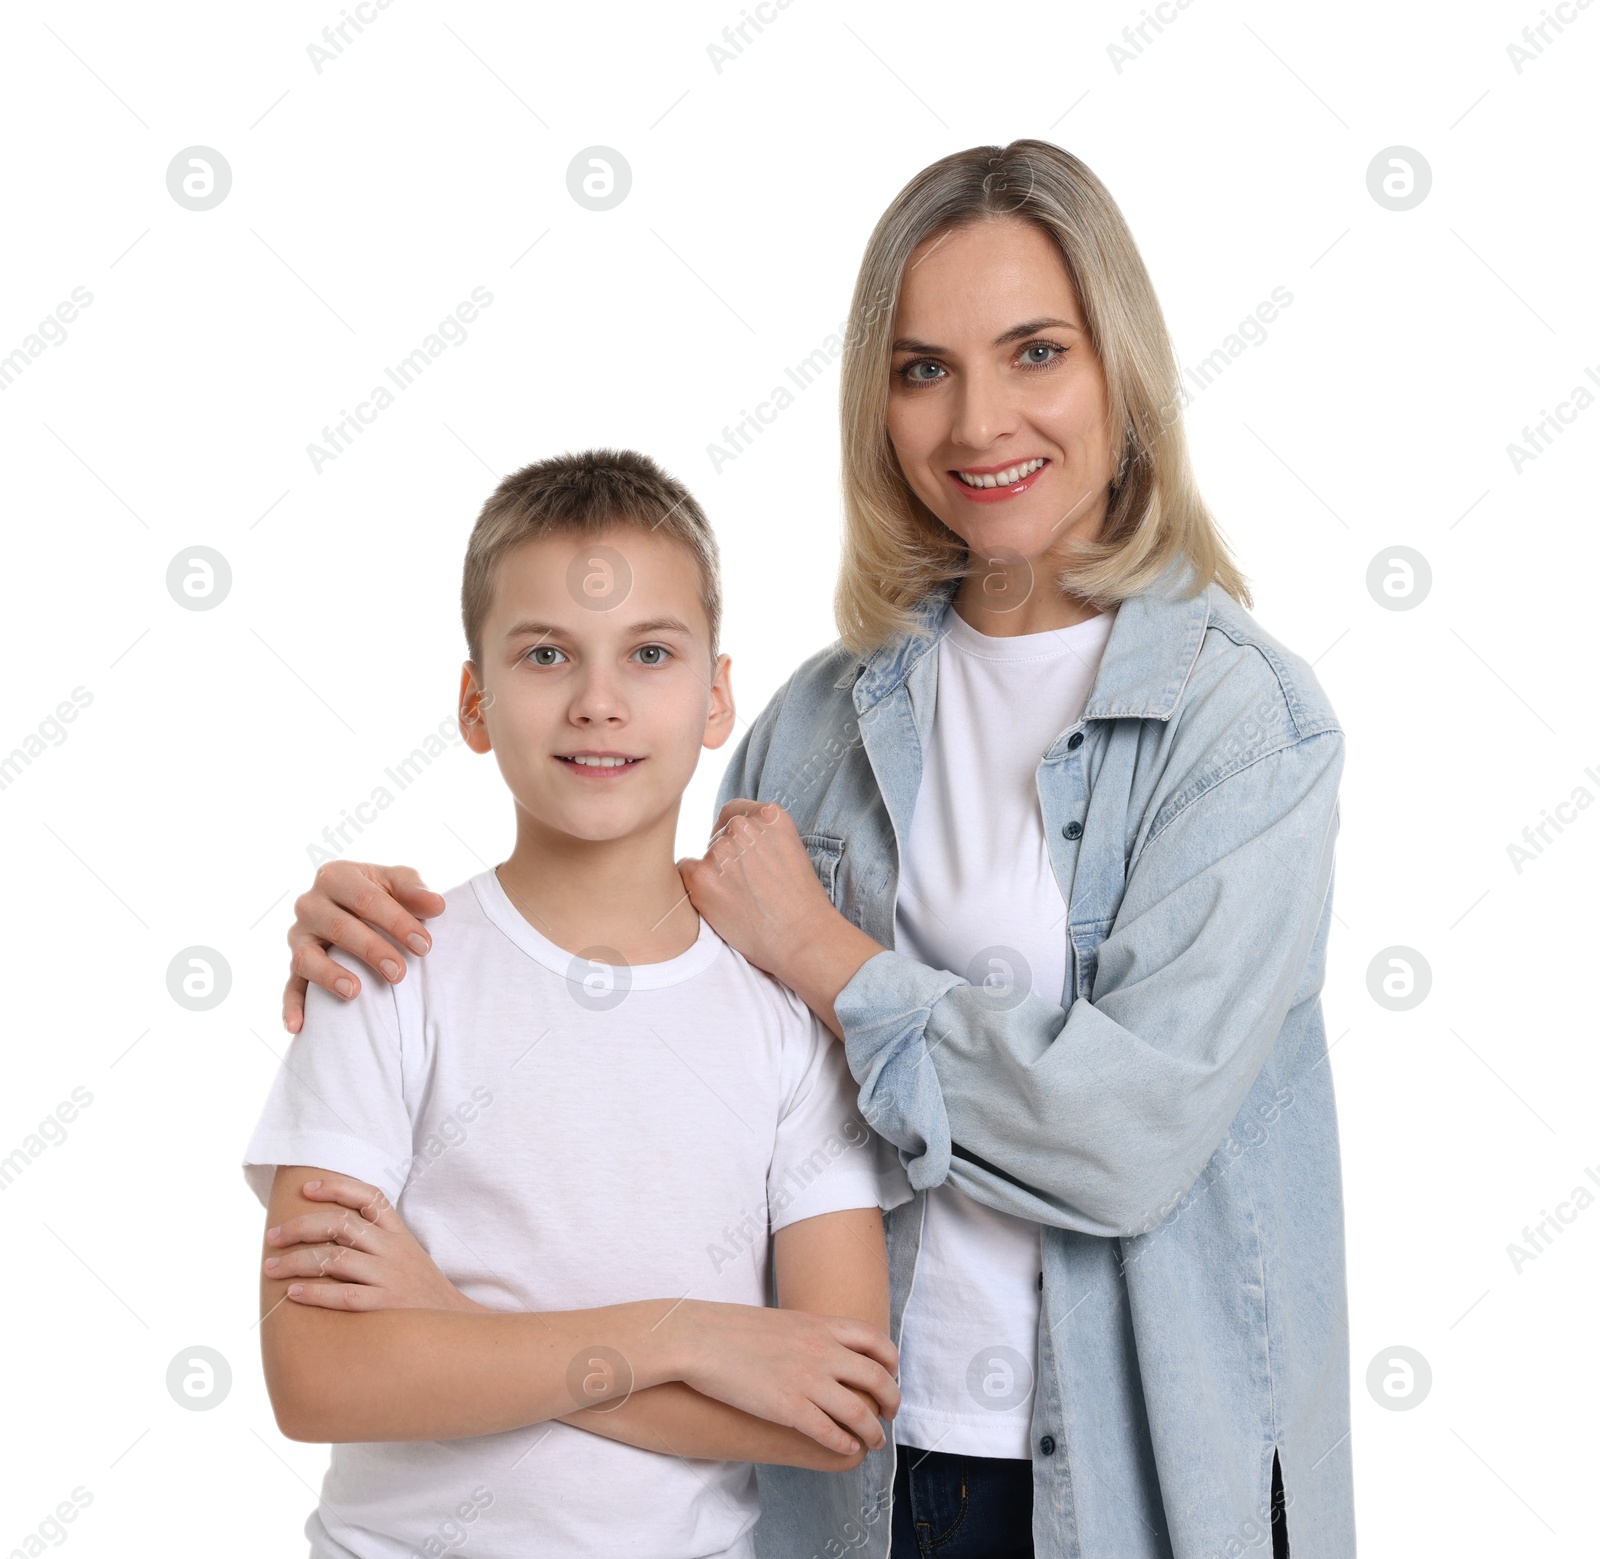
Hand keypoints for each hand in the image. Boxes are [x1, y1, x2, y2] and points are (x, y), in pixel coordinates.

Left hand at [263, 1172, 482, 1312]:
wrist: (456, 1326)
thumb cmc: (421, 1290)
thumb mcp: (408, 1254)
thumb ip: (378, 1239)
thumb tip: (331, 1229)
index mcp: (399, 1233)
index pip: (369, 1196)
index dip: (336, 1187)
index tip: (307, 1188)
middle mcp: (394, 1250)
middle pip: (341, 1224)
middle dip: (300, 1227)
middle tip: (272, 1237)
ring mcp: (391, 1277)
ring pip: (335, 1258)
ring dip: (296, 1261)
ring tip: (270, 1268)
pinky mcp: (387, 1306)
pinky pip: (345, 1296)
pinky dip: (315, 1293)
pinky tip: (293, 1294)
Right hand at [285, 861, 446, 1031]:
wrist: (356, 905)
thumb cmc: (381, 893)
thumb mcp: (398, 882)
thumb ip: (415, 890)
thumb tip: (437, 905)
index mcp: (335, 876)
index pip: (366, 899)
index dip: (396, 922)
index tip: (424, 945)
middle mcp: (310, 904)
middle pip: (339, 927)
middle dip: (372, 950)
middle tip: (400, 973)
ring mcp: (298, 935)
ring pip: (308, 957)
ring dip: (330, 976)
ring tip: (355, 992)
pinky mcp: (294, 963)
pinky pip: (290, 985)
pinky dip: (291, 1006)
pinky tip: (297, 1026)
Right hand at [667, 1299, 898, 1456]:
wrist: (699, 1338)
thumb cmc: (732, 1329)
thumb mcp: (782, 1321)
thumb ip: (809, 1333)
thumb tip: (822, 1345)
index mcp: (820, 1325)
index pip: (876, 1341)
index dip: (891, 1362)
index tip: (892, 1376)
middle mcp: (822, 1351)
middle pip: (878, 1379)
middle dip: (891, 1401)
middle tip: (890, 1415)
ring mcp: (807, 1380)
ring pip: (860, 1412)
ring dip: (873, 1431)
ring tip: (874, 1442)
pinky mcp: (789, 1408)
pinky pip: (830, 1432)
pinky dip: (845, 1444)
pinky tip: (846, 1449)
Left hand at [678, 801, 882, 1033]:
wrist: (801, 938)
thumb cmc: (800, 903)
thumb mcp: (789, 850)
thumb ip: (759, 835)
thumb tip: (723, 836)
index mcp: (769, 814)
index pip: (733, 813)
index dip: (734, 836)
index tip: (745, 859)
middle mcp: (743, 826)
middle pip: (717, 835)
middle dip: (725, 857)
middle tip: (745, 887)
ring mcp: (720, 850)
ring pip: (703, 856)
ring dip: (713, 874)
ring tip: (740, 900)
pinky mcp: (701, 876)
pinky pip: (684, 871)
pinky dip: (696, 887)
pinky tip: (719, 904)